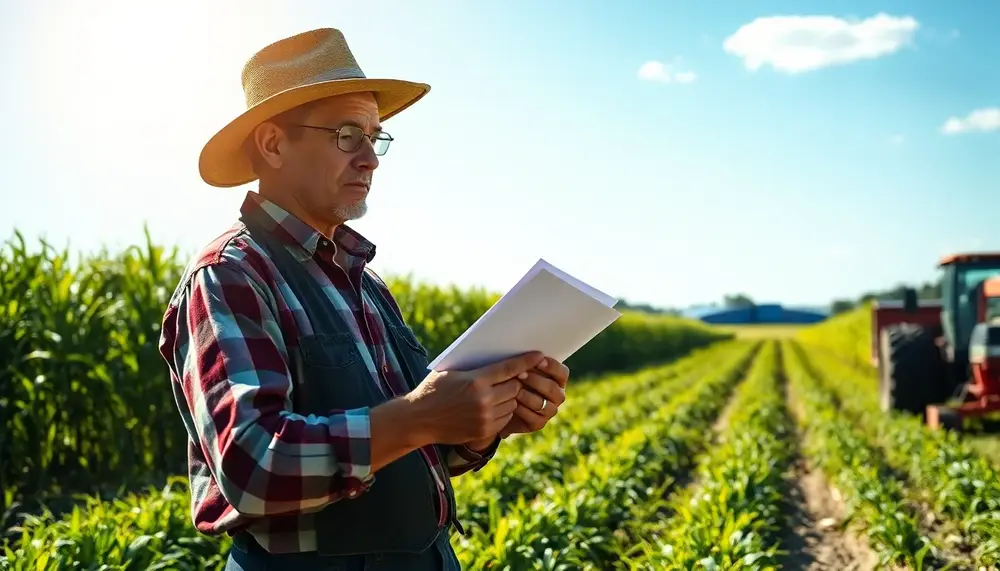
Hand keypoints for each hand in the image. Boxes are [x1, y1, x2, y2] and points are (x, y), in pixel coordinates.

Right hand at [404, 351, 545, 445]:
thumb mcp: (452, 371)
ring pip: (512, 403)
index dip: (526, 361)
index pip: (509, 368)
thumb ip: (476, 367)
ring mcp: (485, 417)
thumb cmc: (433, 389)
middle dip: (515, 380)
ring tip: (499, 392)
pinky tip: (493, 406)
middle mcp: (483, 399)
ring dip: (510, 396)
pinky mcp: (484, 430)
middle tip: (512, 376)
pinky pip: (505, 418)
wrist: (419, 419)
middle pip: (515, 386)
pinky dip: (504, 411)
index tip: (539, 355)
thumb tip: (499, 358)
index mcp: (476, 380)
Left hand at [500, 357, 568, 436]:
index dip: (552, 367)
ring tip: (514, 389)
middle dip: (536, 381)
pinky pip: (534, 417)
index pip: (562, 373)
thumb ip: (526, 362)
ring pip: (543, 403)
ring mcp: (550, 410)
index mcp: (558, 379)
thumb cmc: (512, 380)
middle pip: (552, 388)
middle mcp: (557, 395)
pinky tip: (512, 403)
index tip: (538, 360)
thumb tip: (527, 354)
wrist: (500, 404)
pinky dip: (523, 409)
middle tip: (520, 374)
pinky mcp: (539, 423)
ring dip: (528, 395)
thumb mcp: (519, 369)